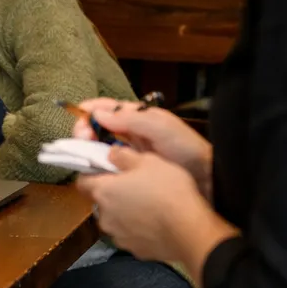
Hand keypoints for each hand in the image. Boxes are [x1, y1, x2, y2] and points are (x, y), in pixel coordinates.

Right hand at [72, 98, 212, 199]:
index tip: (79, 120)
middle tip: (82, 140)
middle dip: (85, 130)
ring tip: (84, 155)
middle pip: (98, 127)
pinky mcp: (130, 170)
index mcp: (137, 116)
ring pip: (100, 145)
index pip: (106, 108)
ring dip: (88, 148)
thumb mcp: (160, 127)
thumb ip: (130, 119)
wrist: (206, 179)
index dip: (89, 111)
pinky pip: (107, 164)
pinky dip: (97, 164)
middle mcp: (130, 132)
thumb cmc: (185, 148)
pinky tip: (93, 169)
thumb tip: (97, 114)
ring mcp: (129, 152)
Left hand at [77, 148, 235, 273]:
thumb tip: (110, 154)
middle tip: (133, 186)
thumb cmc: (168, 191)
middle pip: (100, 201)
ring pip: (115, 220)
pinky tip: (155, 224)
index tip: (105, 170)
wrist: (190, 230)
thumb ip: (122, 155)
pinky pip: (130, 236)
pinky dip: (138, 230)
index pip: (82, 181)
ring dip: (124, 213)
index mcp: (103, 191)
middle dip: (112, 194)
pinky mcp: (134, 251)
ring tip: (147, 206)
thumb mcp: (148, 161)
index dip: (91, 174)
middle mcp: (104, 216)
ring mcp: (118, 236)